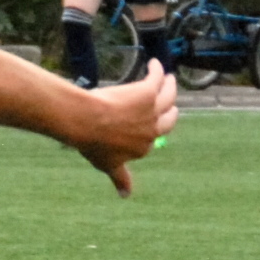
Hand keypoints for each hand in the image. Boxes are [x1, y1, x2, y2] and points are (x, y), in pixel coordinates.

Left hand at [73, 64, 180, 192]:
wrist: (87, 121)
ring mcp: (152, 110)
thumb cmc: (93, 143)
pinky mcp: (148, 92)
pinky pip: (158, 78)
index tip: (149, 123)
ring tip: (169, 79)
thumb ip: (120, 178)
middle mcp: (153, 130)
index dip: (151, 129)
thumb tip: (126, 196)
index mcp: (144, 147)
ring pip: (168, 96)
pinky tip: (154, 63)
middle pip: (169, 119)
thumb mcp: (108, 164)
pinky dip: (158, 70)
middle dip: (172, 111)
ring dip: (170, 87)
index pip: (152, 138)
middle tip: (171, 104)